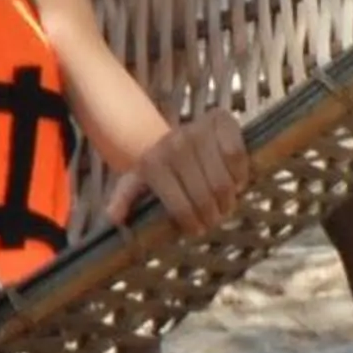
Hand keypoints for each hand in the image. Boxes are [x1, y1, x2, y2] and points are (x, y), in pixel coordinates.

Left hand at [106, 109, 250, 236]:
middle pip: (205, 195)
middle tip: (215, 220)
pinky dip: (240, 175)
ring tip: (226, 205)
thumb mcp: (135, 181)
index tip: (197, 231)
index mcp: (153, 163)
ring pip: (223, 180)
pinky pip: (237, 156)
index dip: (192, 224)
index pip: (180, 205)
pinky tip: (235, 183)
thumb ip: (123, 198)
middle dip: (213, 215)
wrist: (173, 134)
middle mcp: (174, 145)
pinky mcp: (220, 121)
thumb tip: (113, 217)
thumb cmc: (156, 166)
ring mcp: (198, 131)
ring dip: (229, 199)